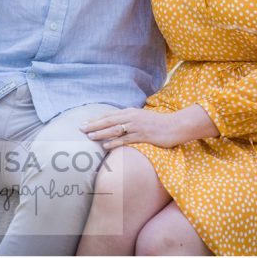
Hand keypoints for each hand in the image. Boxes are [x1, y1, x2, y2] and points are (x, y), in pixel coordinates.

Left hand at [81, 107, 199, 149]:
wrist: (176, 125)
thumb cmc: (158, 123)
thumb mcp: (141, 118)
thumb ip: (129, 120)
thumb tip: (117, 125)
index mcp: (130, 112)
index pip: (109, 115)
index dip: (96, 119)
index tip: (84, 123)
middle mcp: (131, 117)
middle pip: (108, 121)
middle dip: (94, 125)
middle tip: (81, 128)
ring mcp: (137, 127)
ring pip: (114, 129)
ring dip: (101, 133)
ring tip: (89, 137)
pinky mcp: (143, 136)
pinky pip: (125, 139)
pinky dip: (114, 142)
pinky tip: (105, 145)